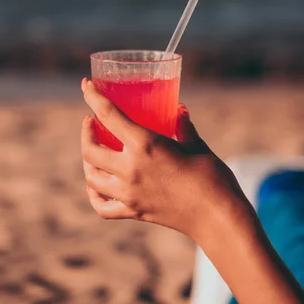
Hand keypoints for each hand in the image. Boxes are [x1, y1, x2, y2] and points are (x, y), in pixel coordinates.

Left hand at [81, 79, 249, 248]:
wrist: (218, 217)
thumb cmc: (212, 177)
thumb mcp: (196, 144)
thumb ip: (183, 126)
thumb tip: (178, 109)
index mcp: (145, 145)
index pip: (108, 115)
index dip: (92, 96)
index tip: (86, 85)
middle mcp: (130, 169)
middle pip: (90, 150)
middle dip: (86, 132)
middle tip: (91, 121)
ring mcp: (129, 193)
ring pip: (91, 177)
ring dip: (88, 160)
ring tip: (94, 149)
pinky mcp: (134, 211)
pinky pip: (102, 206)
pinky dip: (94, 194)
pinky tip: (97, 184)